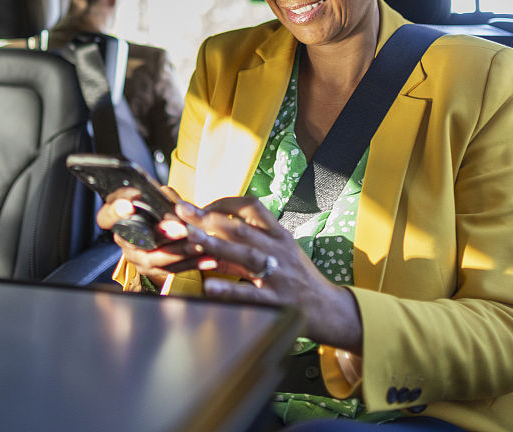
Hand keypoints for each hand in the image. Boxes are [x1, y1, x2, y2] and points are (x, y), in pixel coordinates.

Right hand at [96, 185, 209, 288]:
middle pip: (137, 240)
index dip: (116, 211)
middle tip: (180, 228)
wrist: (166, 236)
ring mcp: (136, 258)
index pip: (107, 216)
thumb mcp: (160, 199)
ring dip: (179, 250)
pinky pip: (172, 269)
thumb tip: (170, 198)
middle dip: (161, 233)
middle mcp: (124, 240)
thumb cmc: (160, 212)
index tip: (130, 204)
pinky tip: (208, 258)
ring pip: (155, 258)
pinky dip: (192, 263)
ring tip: (198, 243)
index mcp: (119, 219)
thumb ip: (163, 197)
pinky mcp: (152, 271)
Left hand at [176, 196, 362, 349]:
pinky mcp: (278, 301)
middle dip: (209, 219)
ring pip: (245, 255)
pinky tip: (209, 287)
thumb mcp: (280, 253)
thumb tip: (211, 231)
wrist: (330, 309)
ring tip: (190, 237)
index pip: (252, 207)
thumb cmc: (299, 279)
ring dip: (215, 244)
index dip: (223, 203)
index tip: (199, 206)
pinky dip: (229, 289)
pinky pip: (251, 294)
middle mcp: (279, 250)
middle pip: (242, 229)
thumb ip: (250, 242)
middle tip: (181, 212)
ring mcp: (279, 275)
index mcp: (280, 235)